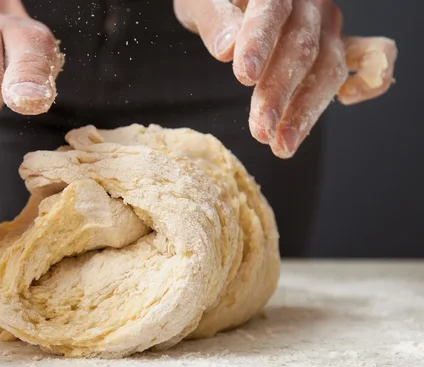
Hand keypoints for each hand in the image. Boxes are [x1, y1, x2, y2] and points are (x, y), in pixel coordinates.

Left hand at [174, 0, 397, 157]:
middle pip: (303, 47)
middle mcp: (310, 3)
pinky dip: (371, 79)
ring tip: (282, 145)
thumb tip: (227, 49)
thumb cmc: (215, 1)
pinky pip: (373, 56)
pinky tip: (348, 100)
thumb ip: (214, 19)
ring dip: (307, 109)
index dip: (259, 43)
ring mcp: (327, 26)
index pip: (272, 10)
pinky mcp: (337, 45)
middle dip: (280, 92)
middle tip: (260, 130)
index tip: (244, 76)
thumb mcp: (200, 3)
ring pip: (329, 66)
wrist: (230, 1)